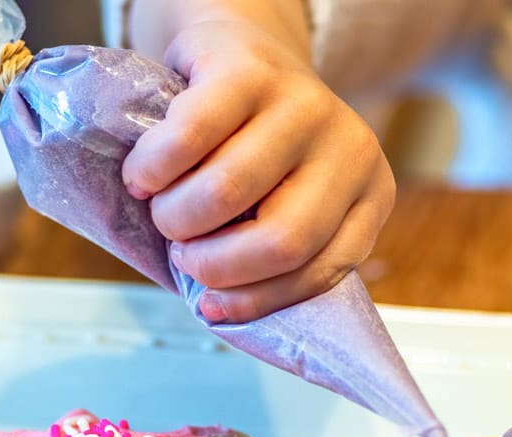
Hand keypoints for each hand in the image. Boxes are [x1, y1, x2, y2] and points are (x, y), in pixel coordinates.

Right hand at [121, 17, 394, 322]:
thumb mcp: (284, 203)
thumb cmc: (252, 148)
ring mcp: (304, 103)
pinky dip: (152, 170)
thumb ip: (273, 253)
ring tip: (163, 211)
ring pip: (229, 191)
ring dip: (177, 217)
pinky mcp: (249, 71)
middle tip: (183, 254)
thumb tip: (220, 310)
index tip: (210, 307)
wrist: (235, 52)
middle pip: (281, 240)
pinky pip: (189, 139)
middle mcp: (350, 147)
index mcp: (370, 194)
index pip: (320, 270)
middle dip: (215, 263)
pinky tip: (142, 178)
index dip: (256, 299)